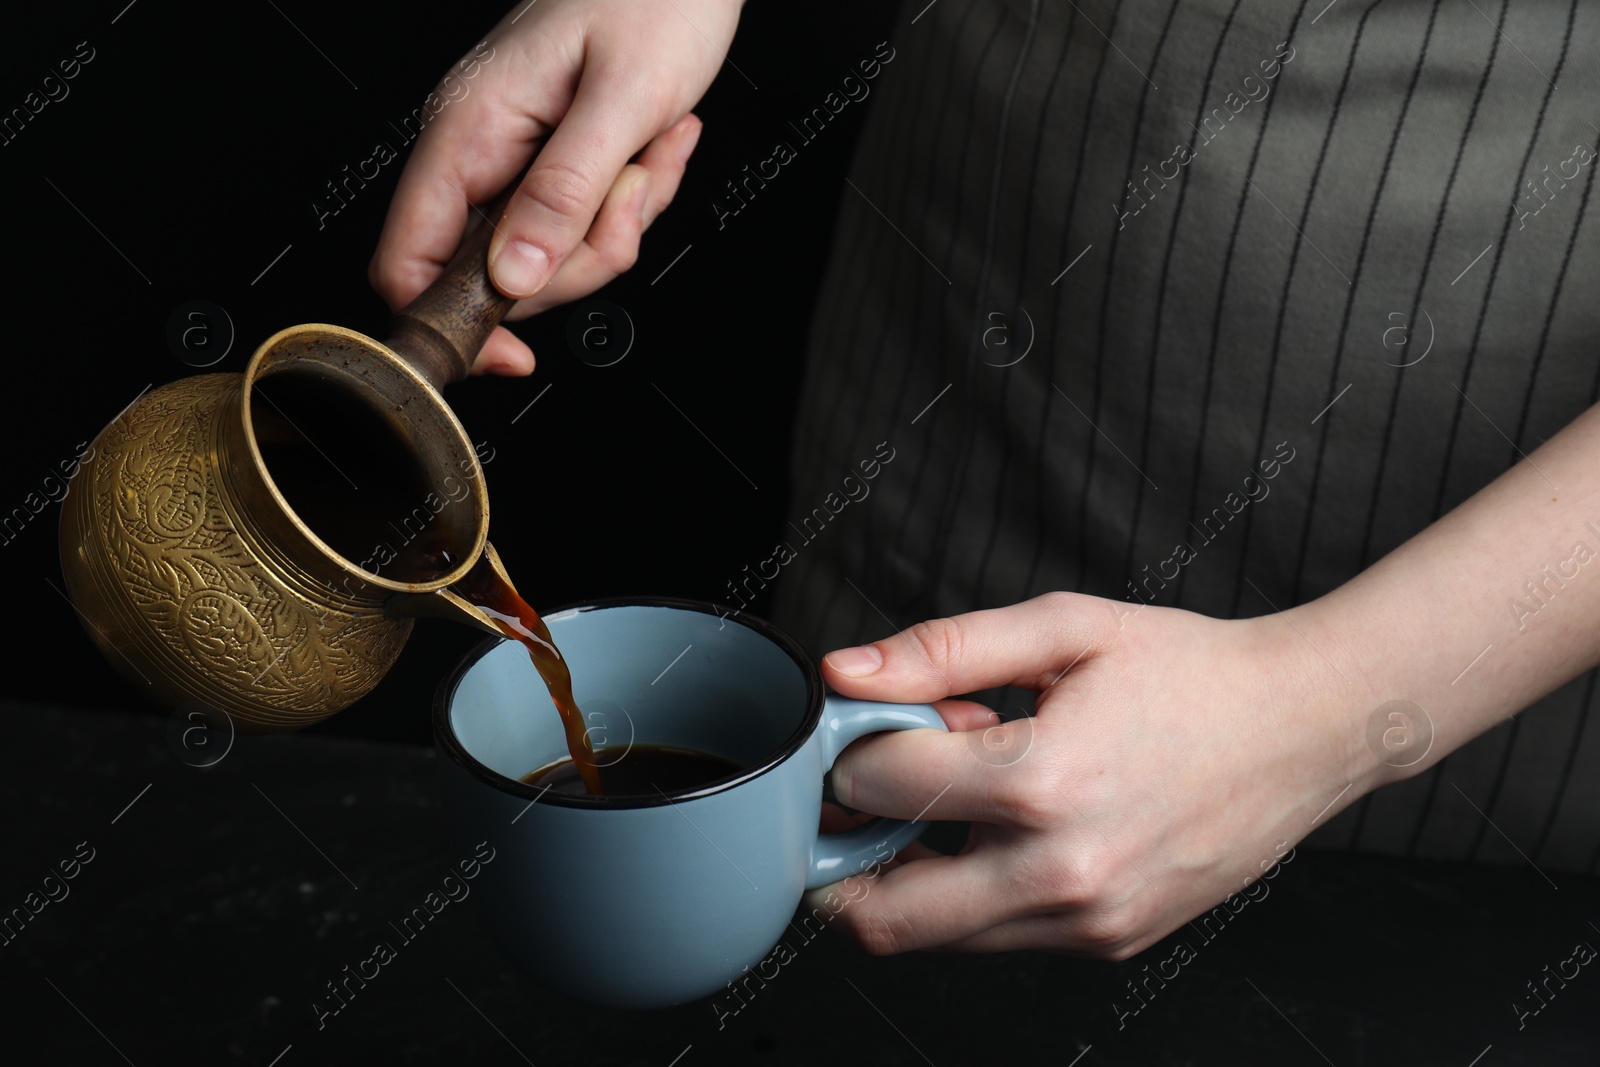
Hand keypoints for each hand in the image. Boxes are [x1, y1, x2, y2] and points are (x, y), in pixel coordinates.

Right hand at [370, 0, 743, 374]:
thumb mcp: (620, 100)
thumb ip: (564, 192)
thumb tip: (513, 277)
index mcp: (468, 130)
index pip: (409, 260)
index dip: (455, 323)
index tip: (511, 353)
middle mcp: (480, 149)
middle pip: (498, 276)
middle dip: (581, 257)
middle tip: (629, 197)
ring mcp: (518, 158)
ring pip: (552, 257)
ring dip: (619, 222)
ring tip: (650, 153)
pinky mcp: (556, 163)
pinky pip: (585, 224)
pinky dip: (633, 201)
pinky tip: (653, 148)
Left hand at [808, 592, 1376, 957]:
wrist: (1307, 727)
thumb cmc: (1193, 672)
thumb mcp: (1064, 629)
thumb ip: (944, 649)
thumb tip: (847, 673)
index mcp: (1042, 782)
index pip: (880, 789)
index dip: (849, 752)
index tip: (860, 731)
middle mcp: (1061, 872)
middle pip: (884, 915)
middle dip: (839, 864)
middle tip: (847, 809)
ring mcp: (1088, 920)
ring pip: (938, 934)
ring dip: (910, 878)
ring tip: (951, 801)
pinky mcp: (1109, 941)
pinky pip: (1002, 935)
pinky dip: (973, 893)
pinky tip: (1005, 827)